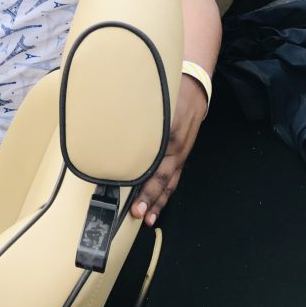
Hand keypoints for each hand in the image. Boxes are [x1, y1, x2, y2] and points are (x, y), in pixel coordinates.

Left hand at [129, 75, 206, 225]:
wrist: (194, 88)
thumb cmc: (170, 92)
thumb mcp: (152, 100)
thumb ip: (134, 116)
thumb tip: (110, 127)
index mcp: (169, 137)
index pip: (154, 165)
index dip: (143, 182)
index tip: (132, 196)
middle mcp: (177, 149)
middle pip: (163, 178)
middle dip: (150, 198)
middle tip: (137, 214)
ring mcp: (181, 153)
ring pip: (170, 182)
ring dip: (159, 201)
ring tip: (149, 219)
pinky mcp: (182, 154)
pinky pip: (175, 177)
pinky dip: (167, 193)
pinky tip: (158, 204)